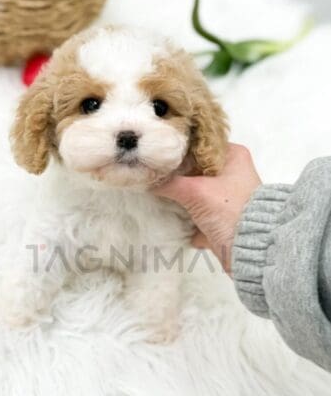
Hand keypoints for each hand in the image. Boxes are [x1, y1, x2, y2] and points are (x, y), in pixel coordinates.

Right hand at [153, 144, 260, 272]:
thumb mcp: (195, 191)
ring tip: (151, 188)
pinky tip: (161, 209)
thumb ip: (167, 182)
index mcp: (233, 156)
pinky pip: (194, 209)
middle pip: (193, 167)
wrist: (252, 253)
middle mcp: (231, 172)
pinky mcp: (220, 216)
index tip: (154, 149)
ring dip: (175, 192)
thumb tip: (142, 177)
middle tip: (149, 169)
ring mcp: (225, 195)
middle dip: (172, 172)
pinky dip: (181, 211)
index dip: (176, 145)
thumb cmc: (230, 211)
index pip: (198, 142)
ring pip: (192, 189)